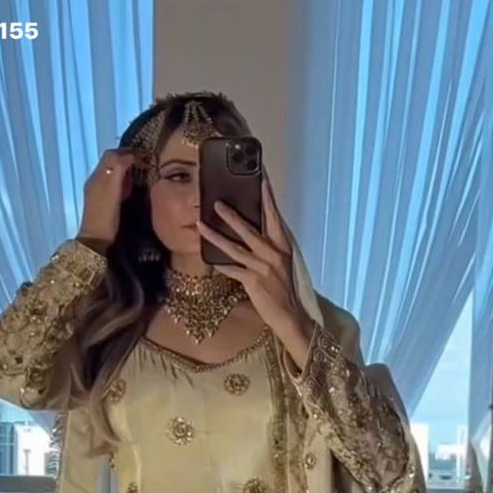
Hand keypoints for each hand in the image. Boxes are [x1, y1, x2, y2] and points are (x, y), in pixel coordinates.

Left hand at [77, 149, 138, 248]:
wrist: (96, 241)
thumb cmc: (105, 216)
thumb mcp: (112, 189)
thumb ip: (118, 170)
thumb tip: (128, 156)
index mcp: (97, 176)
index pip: (112, 155)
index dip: (128, 153)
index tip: (144, 157)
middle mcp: (96, 180)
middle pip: (111, 161)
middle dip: (126, 159)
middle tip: (143, 163)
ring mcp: (97, 191)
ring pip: (111, 172)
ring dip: (125, 169)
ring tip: (139, 173)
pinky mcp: (102, 201)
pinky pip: (112, 183)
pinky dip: (122, 181)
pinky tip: (129, 188)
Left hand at [196, 175, 314, 366]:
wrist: (291, 316)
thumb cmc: (285, 289)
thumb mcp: (282, 263)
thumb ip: (269, 246)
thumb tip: (252, 230)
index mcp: (283, 246)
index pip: (274, 215)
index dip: (266, 196)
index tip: (260, 176)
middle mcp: (273, 253)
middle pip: (250, 229)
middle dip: (232, 215)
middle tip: (215, 202)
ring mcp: (262, 267)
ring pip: (235, 248)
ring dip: (216, 236)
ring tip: (201, 224)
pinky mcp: (252, 281)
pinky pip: (231, 269)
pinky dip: (220, 264)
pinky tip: (209, 259)